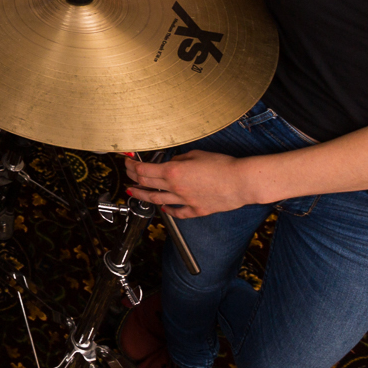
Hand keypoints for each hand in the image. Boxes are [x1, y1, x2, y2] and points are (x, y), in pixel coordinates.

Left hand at [123, 150, 256, 218]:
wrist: (241, 182)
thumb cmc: (222, 165)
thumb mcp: (196, 154)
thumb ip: (180, 159)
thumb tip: (172, 163)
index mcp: (173, 171)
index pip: (144, 170)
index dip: (132, 167)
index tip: (127, 163)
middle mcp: (176, 188)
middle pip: (147, 184)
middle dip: (133, 179)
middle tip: (127, 175)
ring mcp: (185, 201)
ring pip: (157, 201)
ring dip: (143, 197)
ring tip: (134, 194)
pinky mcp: (197, 210)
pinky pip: (178, 212)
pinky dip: (169, 211)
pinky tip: (165, 209)